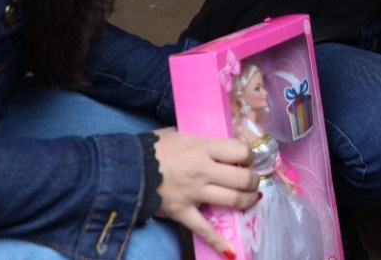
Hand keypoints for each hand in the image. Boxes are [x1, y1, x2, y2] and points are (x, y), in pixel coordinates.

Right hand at [152, 127, 258, 255]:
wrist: (126, 168)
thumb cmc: (153, 147)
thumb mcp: (179, 133)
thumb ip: (200, 138)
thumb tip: (218, 142)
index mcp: (203, 147)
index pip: (239, 150)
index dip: (248, 155)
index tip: (246, 159)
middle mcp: (203, 170)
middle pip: (241, 178)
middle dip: (253, 180)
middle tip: (253, 181)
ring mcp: (194, 193)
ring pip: (232, 200)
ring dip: (247, 202)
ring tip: (250, 200)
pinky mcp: (182, 212)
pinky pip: (204, 230)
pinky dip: (219, 242)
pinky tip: (232, 251)